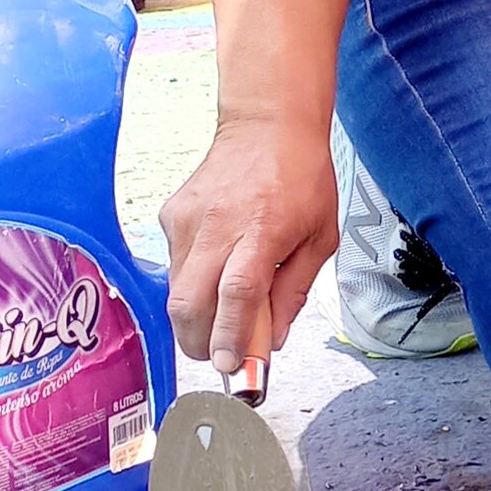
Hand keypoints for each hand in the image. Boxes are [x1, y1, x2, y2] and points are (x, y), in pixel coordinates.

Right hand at [162, 117, 338, 373]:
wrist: (267, 125)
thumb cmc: (302, 178)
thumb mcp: (320, 237)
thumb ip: (294, 292)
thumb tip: (269, 341)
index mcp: (263, 228)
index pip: (237, 292)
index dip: (230, 334)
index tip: (231, 365)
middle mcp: (217, 225)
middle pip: (189, 302)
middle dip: (200, 342)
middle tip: (222, 353)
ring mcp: (187, 219)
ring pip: (176, 291)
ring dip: (197, 316)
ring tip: (226, 306)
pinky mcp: (170, 215)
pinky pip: (175, 266)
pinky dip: (193, 281)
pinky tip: (217, 263)